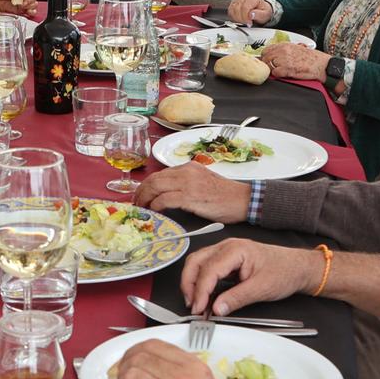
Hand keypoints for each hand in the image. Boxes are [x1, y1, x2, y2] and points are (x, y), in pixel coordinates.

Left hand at [134, 164, 250, 222]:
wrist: (242, 199)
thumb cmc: (225, 195)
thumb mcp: (202, 181)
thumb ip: (185, 183)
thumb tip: (166, 193)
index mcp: (188, 167)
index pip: (159, 174)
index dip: (146, 185)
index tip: (141, 196)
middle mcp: (186, 172)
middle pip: (153, 179)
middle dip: (140, 192)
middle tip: (137, 204)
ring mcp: (187, 183)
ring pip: (155, 187)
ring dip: (145, 199)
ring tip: (142, 209)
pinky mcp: (190, 196)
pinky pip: (164, 200)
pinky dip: (156, 206)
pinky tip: (155, 212)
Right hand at [180, 238, 318, 316]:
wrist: (298, 267)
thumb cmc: (284, 272)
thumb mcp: (262, 288)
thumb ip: (237, 299)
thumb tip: (216, 309)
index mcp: (235, 250)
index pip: (208, 270)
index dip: (200, 291)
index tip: (199, 308)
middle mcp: (227, 247)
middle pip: (196, 262)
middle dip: (189, 284)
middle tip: (192, 306)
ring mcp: (225, 252)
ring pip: (198, 263)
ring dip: (193, 282)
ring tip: (196, 302)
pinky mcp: (227, 260)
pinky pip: (206, 267)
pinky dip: (201, 282)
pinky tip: (204, 296)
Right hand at [228, 0, 273, 24]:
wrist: (261, 8)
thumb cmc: (262, 10)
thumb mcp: (265, 14)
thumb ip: (259, 14)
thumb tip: (251, 15)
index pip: (245, 7)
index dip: (246, 17)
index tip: (249, 23)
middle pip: (237, 8)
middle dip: (241, 18)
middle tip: (247, 23)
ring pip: (232, 9)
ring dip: (237, 18)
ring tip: (244, 21)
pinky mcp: (234, 2)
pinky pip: (230, 10)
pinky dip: (233, 17)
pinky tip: (239, 19)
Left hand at [262, 43, 326, 81]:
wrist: (321, 65)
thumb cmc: (312, 59)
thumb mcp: (297, 49)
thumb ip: (284, 51)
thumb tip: (274, 55)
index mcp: (285, 45)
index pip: (266, 49)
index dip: (266, 56)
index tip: (268, 61)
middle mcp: (283, 51)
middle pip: (265, 57)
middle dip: (267, 64)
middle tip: (273, 68)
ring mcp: (284, 59)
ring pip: (269, 65)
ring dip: (273, 70)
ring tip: (281, 71)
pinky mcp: (287, 69)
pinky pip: (275, 73)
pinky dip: (278, 75)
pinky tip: (285, 74)